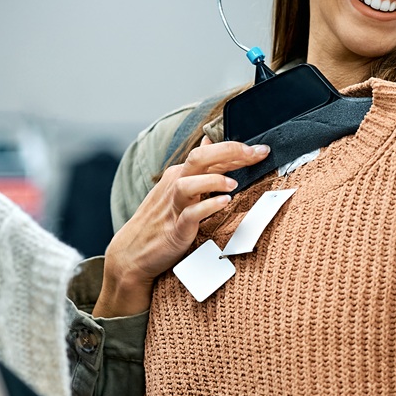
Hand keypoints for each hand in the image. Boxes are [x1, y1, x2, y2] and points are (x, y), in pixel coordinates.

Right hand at [93, 139, 269, 317]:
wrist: (133, 252)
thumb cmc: (162, 218)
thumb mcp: (180, 187)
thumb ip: (200, 168)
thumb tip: (208, 142)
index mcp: (181, 174)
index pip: (210, 154)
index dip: (236, 149)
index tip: (261, 150)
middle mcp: (176, 185)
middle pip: (199, 159)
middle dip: (229, 152)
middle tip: (256, 154)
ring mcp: (174, 207)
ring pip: (189, 184)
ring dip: (213, 181)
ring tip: (234, 184)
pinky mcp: (176, 229)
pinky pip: (191, 215)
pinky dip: (207, 207)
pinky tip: (224, 203)